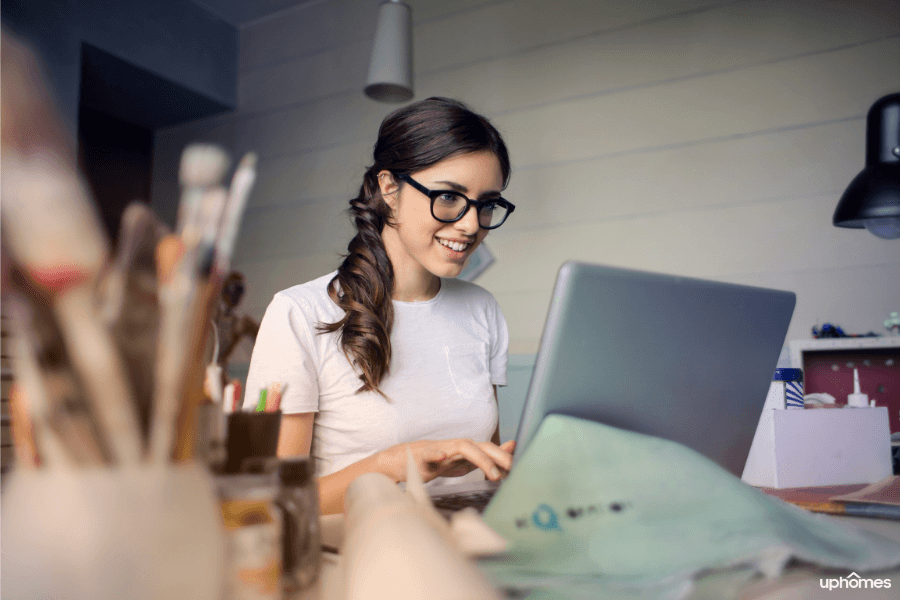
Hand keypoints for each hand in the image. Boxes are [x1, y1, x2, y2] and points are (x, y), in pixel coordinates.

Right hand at [378, 439, 514, 483]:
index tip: (520, 469)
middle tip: (514, 470)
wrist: (403, 460)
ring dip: (480, 459)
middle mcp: (456, 447)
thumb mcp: (463, 462)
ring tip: (494, 474)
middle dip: (499, 456)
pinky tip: (443, 458)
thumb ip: (485, 457)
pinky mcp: (423, 457)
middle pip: (481, 446)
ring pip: (463, 448)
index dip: (505, 457)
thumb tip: (511, 448)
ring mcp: (440, 450)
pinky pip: (430, 454)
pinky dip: (437, 454)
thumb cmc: (436, 461)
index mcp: (467, 450)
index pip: (490, 450)